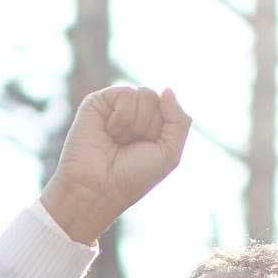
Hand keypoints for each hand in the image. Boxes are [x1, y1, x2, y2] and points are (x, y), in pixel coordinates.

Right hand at [39, 85, 191, 243]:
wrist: (98, 188)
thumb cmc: (132, 177)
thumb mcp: (169, 153)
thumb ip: (179, 120)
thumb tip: (167, 89)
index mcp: (151, 126)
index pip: (169, 107)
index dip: (161, 129)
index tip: (145, 150)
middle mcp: (134, 115)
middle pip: (157, 99)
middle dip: (148, 125)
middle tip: (129, 145)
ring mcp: (115, 107)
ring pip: (144, 93)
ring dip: (135, 122)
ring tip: (117, 139)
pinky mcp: (97, 103)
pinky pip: (126, 92)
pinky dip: (122, 116)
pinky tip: (110, 131)